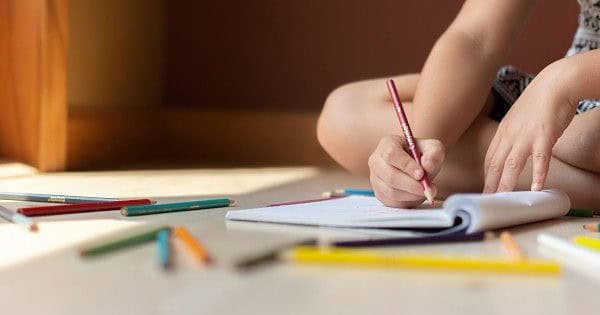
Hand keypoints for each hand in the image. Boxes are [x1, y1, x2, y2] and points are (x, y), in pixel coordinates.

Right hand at [368, 135, 444, 207]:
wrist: (416, 167)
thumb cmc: (422, 155)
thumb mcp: (433, 148)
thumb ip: (434, 154)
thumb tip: (427, 165)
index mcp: (387, 143)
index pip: (391, 154)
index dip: (406, 165)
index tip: (421, 174)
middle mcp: (376, 160)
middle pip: (390, 176)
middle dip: (411, 185)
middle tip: (427, 188)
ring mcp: (375, 178)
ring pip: (391, 191)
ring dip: (411, 194)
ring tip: (425, 191)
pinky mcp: (379, 193)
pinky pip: (392, 202)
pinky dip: (407, 201)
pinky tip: (416, 195)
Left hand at [483, 65, 575, 192]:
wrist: (556, 83)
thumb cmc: (539, 101)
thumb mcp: (517, 118)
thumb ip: (512, 134)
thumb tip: (510, 149)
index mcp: (503, 131)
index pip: (490, 158)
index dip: (486, 176)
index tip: (485, 189)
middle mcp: (510, 135)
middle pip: (496, 164)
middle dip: (491, 185)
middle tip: (488, 201)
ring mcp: (526, 136)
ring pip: (513, 165)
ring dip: (507, 184)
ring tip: (503, 199)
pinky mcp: (544, 136)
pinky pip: (540, 159)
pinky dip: (539, 174)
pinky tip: (538, 187)